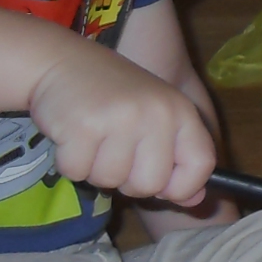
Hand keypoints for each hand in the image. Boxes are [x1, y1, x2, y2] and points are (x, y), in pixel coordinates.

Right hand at [27, 43, 216, 206]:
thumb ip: (177, 157)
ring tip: (92, 138)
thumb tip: (195, 200)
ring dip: (95, 169)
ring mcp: (121, 119)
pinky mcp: (83, 127)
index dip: (182, 186)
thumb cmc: (110, 95)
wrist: (60, 61)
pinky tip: (71, 136)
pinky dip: (70, 163)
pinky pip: (78, 173)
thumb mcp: (154, 117)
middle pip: (151, 184)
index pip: (201, 165)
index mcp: (181, 111)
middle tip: (112, 151)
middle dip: (127, 181)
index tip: (162, 184)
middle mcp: (156, 113)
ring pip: (111, 182)